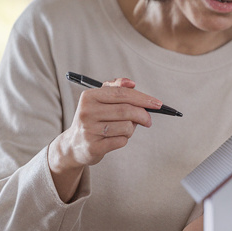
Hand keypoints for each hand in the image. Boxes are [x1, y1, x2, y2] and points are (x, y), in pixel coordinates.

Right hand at [48, 78, 160, 200]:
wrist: (74, 144)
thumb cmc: (92, 118)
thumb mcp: (99, 100)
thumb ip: (115, 88)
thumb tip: (131, 83)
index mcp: (89, 97)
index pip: (122, 94)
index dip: (142, 98)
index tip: (157, 103)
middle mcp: (87, 112)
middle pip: (126, 110)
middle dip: (143, 115)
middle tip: (148, 120)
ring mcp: (89, 130)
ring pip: (126, 127)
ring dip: (132, 129)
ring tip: (125, 129)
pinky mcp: (93, 147)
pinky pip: (121, 141)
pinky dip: (124, 139)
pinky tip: (116, 138)